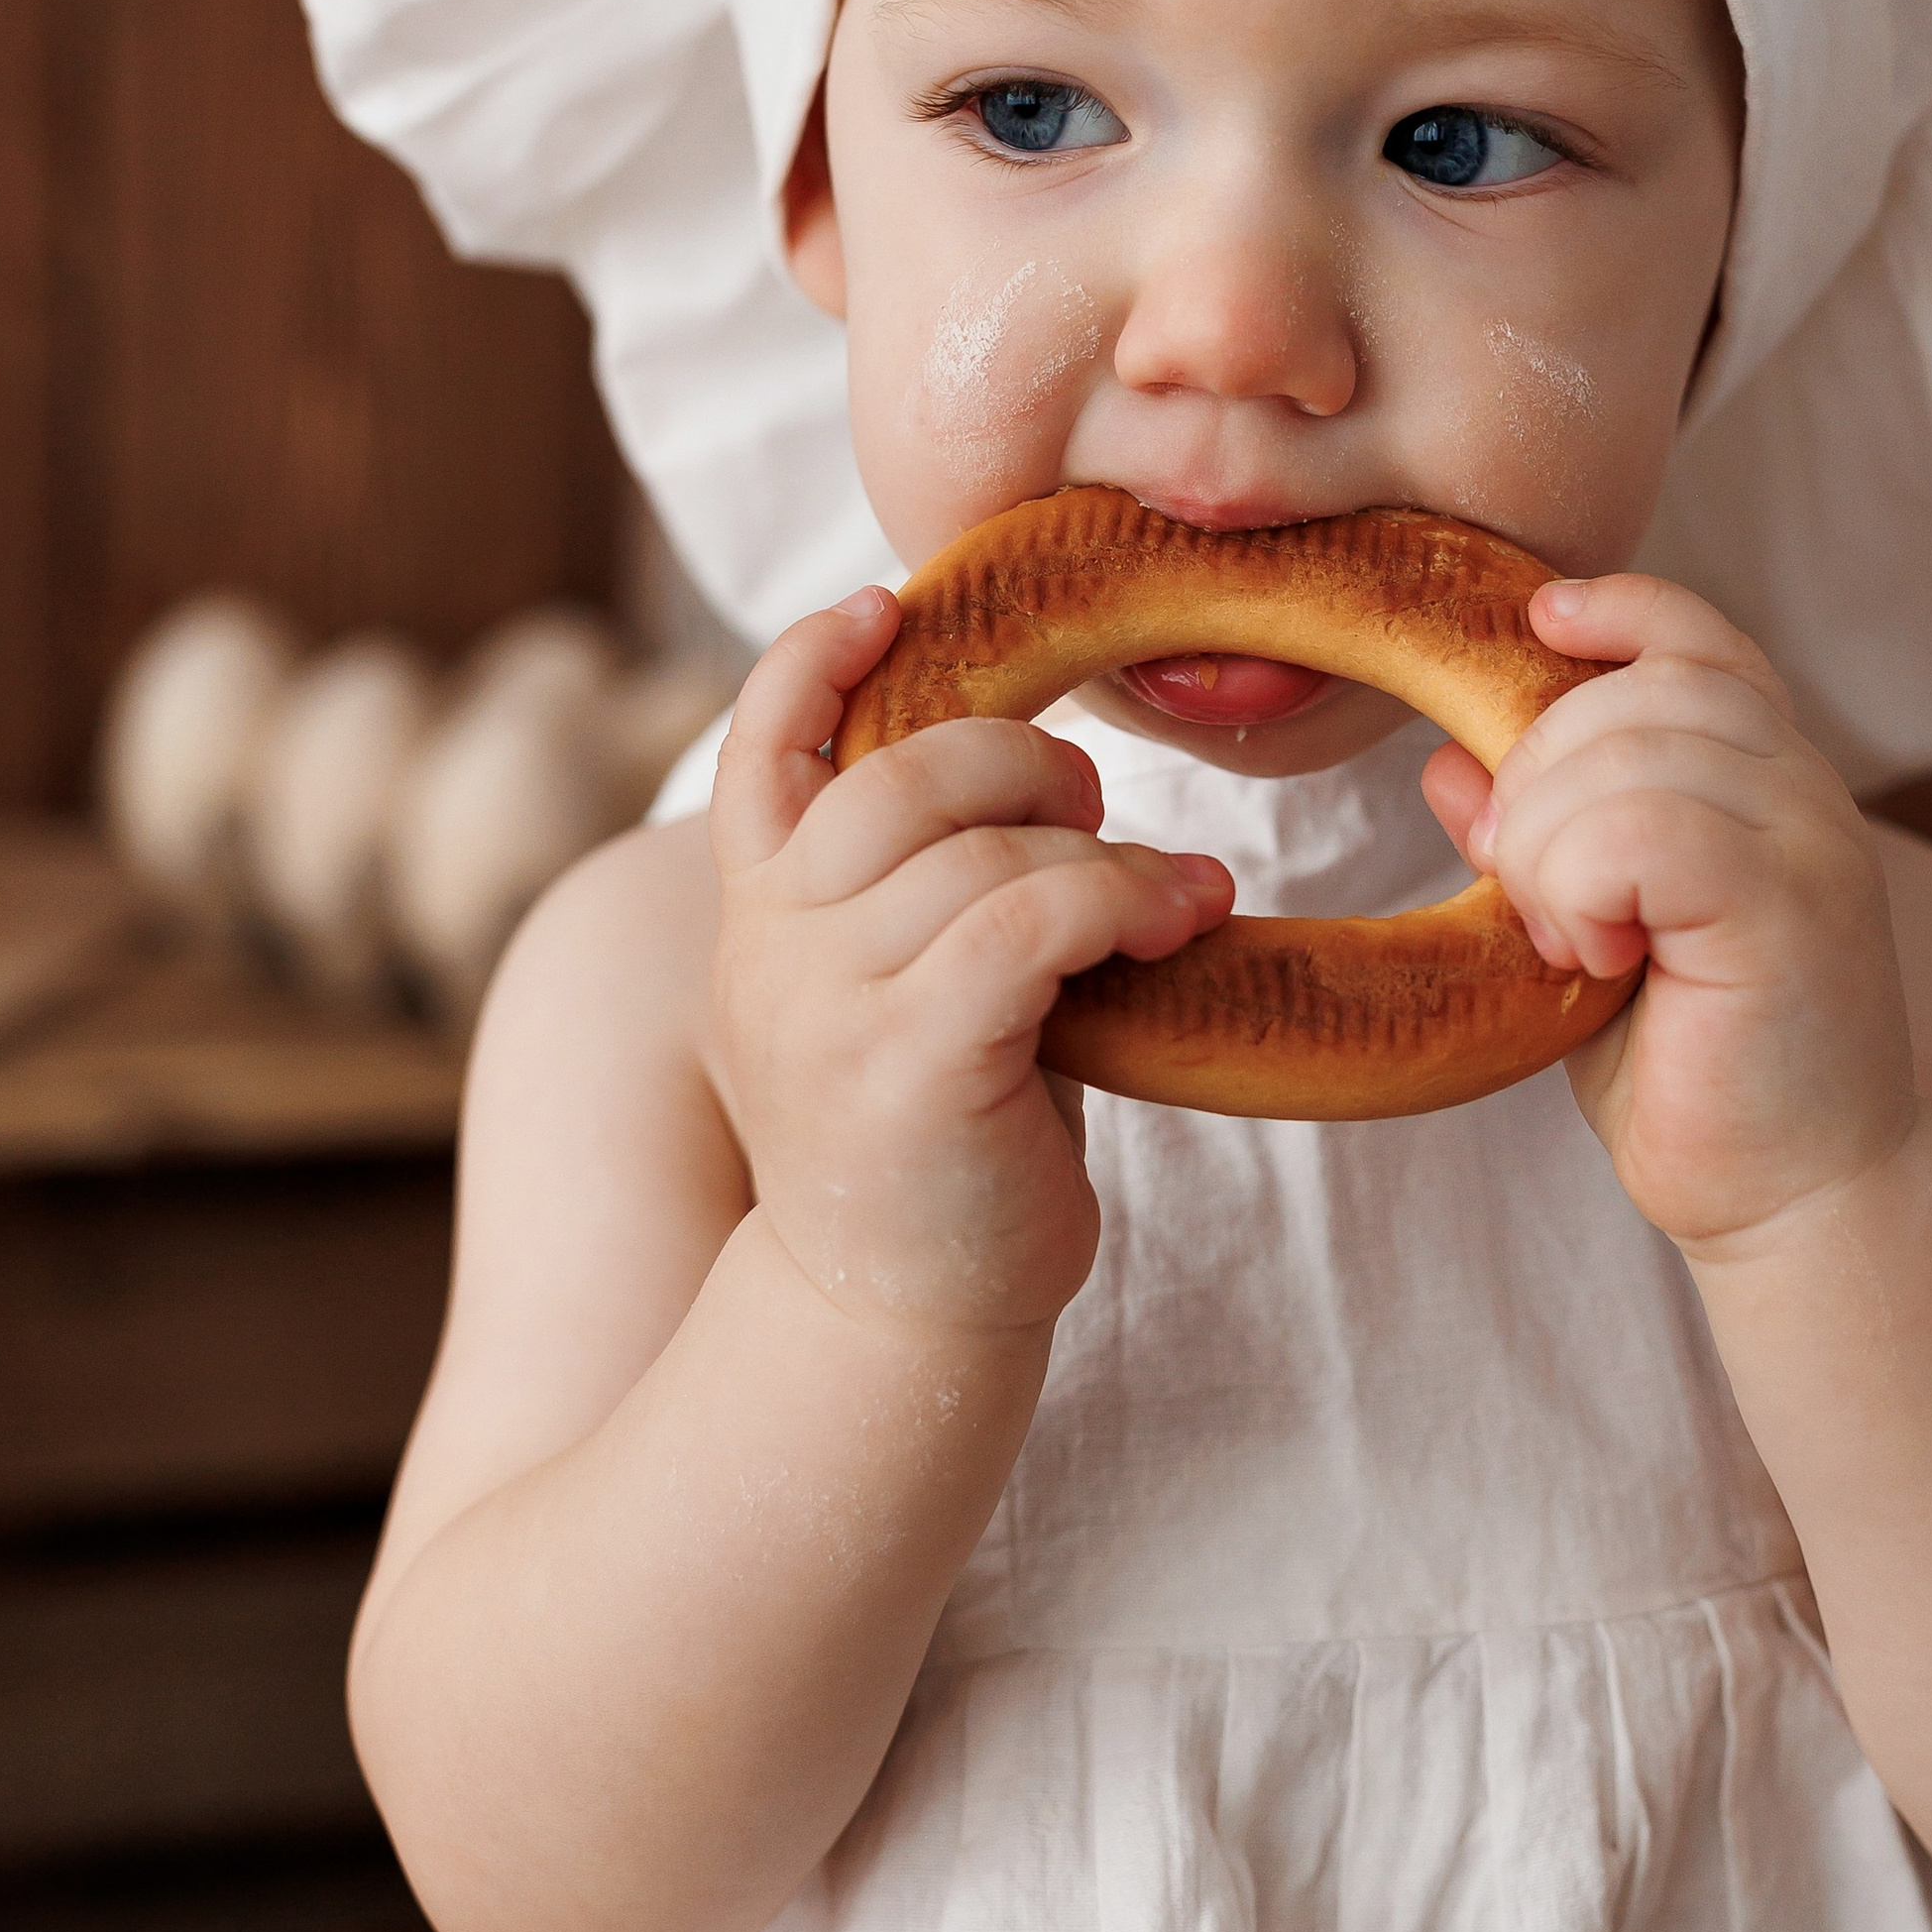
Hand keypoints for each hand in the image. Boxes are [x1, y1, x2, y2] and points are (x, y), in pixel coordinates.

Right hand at [709, 593, 1231, 1334]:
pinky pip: (1029, 918)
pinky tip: (1176, 921)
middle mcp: (771, 953)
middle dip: (1017, 762)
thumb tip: (1030, 773)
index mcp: (756, 922)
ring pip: (982, 849)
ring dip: (1103, 851)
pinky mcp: (914, 1064)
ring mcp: (830, 1009)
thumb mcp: (893, 996)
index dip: (812, 662)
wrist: (901, 1326)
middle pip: (896, 776)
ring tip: (1170, 894)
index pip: (755, 751)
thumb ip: (910, 893)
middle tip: (1097, 807)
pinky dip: (1120, 896)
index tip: (884, 605)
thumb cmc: (933, 1149)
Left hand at [1422, 575, 1916, 1258]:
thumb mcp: (1594, 939)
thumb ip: (1540, 845)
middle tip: (1533, 895)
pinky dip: (1581, 882)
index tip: (1540, 623)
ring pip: (1625, 751)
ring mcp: (1808, 842)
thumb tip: (1447, 763)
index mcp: (1770, 784)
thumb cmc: (1697, 1079)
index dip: (1622, 613)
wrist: (1799, 1205)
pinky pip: (1642, 826)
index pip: (1702, 641)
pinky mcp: (1787, 906)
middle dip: (1540, 775)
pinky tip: (1595, 955)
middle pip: (1638, 689)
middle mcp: (1806, 791)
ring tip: (1570, 940)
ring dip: (1550, 845)